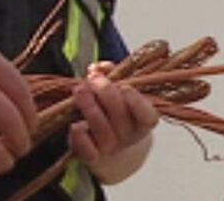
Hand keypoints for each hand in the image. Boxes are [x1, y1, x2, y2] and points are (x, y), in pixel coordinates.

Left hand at [68, 62, 158, 180]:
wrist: (106, 145)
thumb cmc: (113, 110)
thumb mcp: (116, 89)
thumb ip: (110, 74)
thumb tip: (99, 67)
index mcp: (142, 120)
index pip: (148, 116)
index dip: (137, 102)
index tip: (124, 86)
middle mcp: (129, 136)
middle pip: (120, 116)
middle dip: (106, 93)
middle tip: (94, 79)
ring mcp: (111, 147)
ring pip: (101, 129)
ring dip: (89, 106)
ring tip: (79, 89)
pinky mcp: (93, 156)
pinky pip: (87, 150)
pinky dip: (80, 137)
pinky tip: (75, 124)